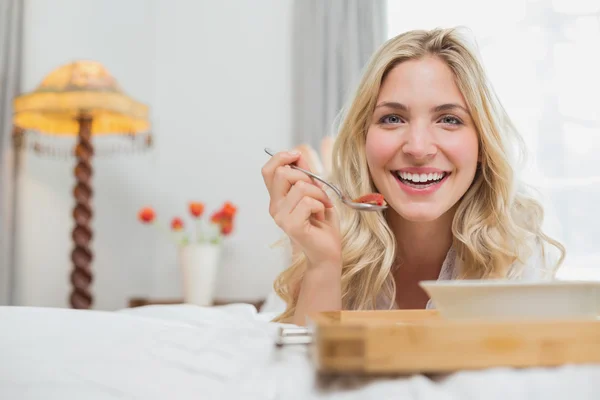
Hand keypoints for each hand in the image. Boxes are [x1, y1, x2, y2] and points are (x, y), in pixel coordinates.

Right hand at [261, 150, 341, 266]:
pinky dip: (321, 205)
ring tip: (322, 206)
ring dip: (319, 193)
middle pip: (283, 173)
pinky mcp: (291, 226)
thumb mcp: (315, 192)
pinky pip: (308, 202)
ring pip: (300, 186)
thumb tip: (298, 156)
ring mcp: (281, 217)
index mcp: (277, 198)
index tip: (298, 156)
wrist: (327, 251)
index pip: (268, 170)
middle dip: (307, 177)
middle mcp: (275, 207)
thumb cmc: (322, 224)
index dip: (281, 157)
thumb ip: (305, 175)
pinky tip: (320, 215)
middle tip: (318, 192)